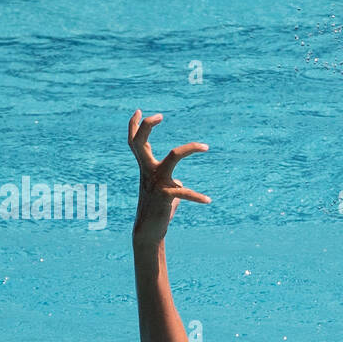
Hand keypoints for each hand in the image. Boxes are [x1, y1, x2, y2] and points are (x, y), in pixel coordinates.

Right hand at [128, 110, 209, 244]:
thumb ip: (172, 183)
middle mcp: (147, 171)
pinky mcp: (166, 195)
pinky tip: (208, 201)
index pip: (135, 143)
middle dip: (146, 126)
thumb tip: (180, 182)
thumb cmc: (159, 210)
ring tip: (206, 146)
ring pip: (173, 156)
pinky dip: (197, 197)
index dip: (134, 126)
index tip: (138, 110)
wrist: (150, 231)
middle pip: (140, 143)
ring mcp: (156, 182)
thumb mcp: (166, 192)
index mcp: (146, 168)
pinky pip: (185, 192)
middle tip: (160, 115)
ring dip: (190, 148)